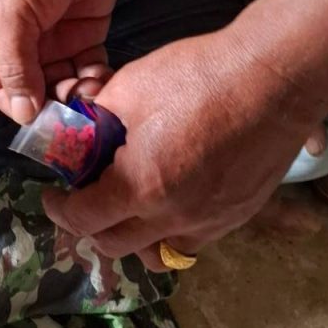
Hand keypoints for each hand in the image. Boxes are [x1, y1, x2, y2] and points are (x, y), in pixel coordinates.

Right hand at [0, 0, 122, 123]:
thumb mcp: (12, 14)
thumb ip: (16, 67)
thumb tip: (23, 115)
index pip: (0, 90)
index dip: (20, 110)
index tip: (44, 129)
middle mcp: (19, 44)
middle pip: (35, 91)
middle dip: (54, 107)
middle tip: (77, 122)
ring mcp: (53, 38)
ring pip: (64, 83)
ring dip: (78, 97)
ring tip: (94, 103)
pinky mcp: (85, 30)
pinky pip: (90, 67)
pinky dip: (97, 79)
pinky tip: (106, 85)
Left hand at [42, 26, 323, 269]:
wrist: (273, 78)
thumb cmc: (198, 76)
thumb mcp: (128, 89)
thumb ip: (95, 124)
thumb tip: (76, 138)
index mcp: (139, 185)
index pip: (83, 220)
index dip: (60, 210)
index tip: (55, 198)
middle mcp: (172, 216)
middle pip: (114, 245)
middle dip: (91, 226)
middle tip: (87, 200)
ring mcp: (208, 221)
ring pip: (155, 251)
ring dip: (133, 236)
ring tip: (129, 207)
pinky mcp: (236, 216)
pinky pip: (192, 240)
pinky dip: (171, 230)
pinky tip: (171, 200)